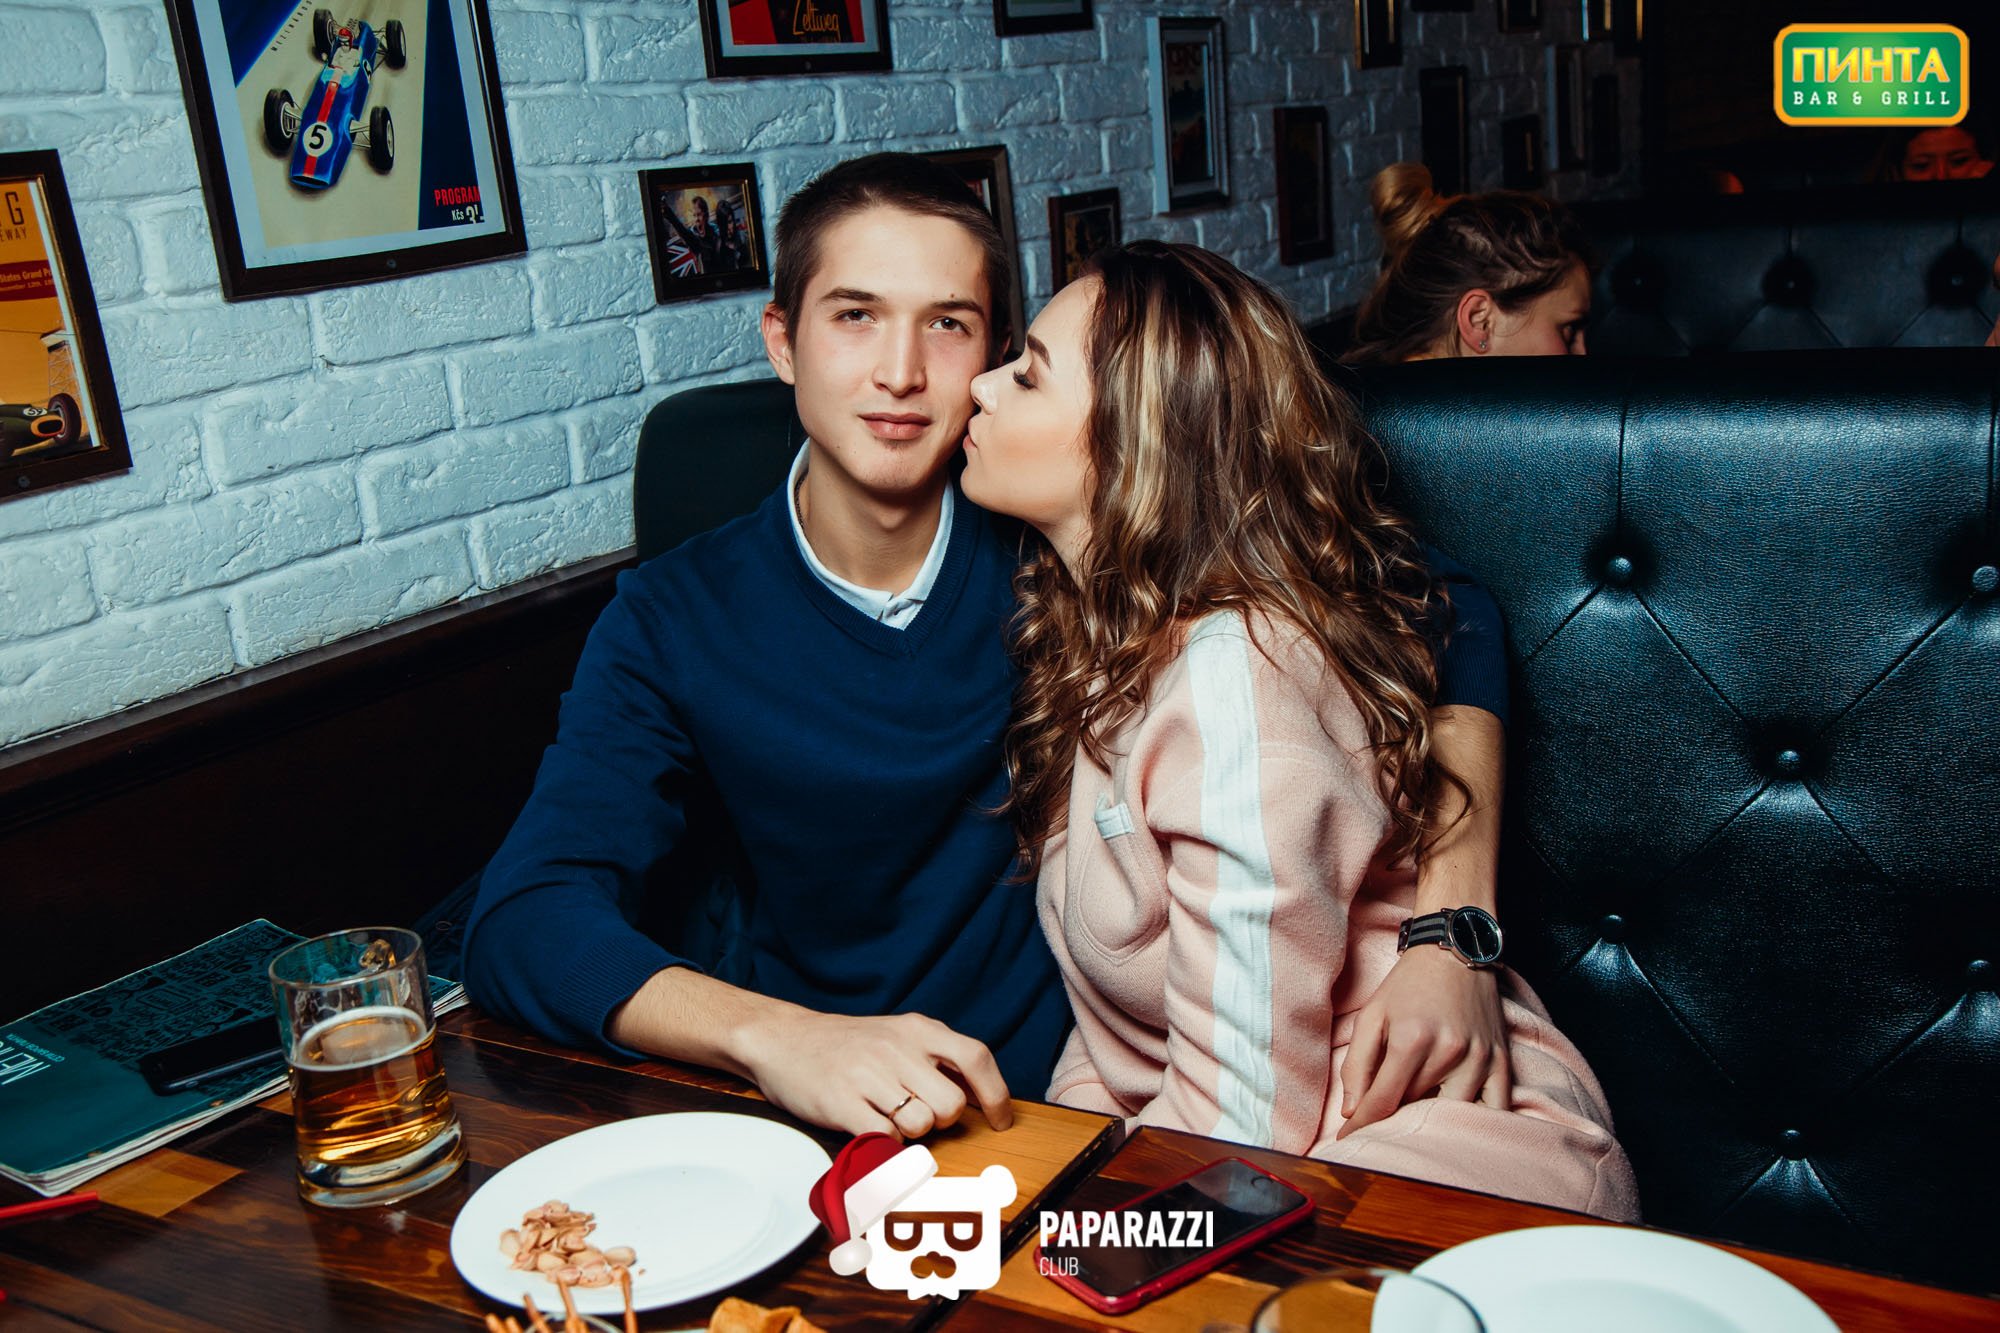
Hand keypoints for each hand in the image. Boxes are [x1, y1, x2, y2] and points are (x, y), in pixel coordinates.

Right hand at [736, 1009, 1013, 1138]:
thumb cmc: (847, 1044)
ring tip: (885, 1116)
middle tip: (919, 1115)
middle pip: (950, 1105)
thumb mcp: (897, 1034)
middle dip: (941, 1121)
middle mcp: (896, 1048)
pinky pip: (885, 1139)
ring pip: (920, 1125)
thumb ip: (936, 1057)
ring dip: (909, 1132)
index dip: (996, 1094)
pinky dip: (883, 1144)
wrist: (782, 1038)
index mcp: (917, 1029)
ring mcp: (868, 1075)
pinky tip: (868, 1127)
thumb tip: (980, 1093)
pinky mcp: (841, 1102)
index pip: (976, 1057)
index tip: (1001, 1120)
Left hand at [1336, 947, 1510, 1138]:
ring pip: (1452, 1114)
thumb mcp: (1372, 1015)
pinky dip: (1476, 1125)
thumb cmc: (1408, 986)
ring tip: (1414, 1126)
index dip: (1362, 1126)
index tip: (1348, 1140)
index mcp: (1411, 1039)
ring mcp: (1480, 1058)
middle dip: (1394, 1121)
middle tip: (1378, 1131)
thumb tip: (1351, 1111)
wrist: (1455, 951)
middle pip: (1416, 1109)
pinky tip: (1458, 1127)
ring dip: (1432, 1123)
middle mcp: (1449, 1052)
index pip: (1383, 1101)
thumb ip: (1356, 1063)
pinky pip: (1495, 1109)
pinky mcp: (1501, 1061)